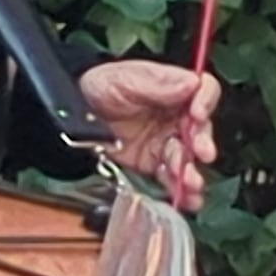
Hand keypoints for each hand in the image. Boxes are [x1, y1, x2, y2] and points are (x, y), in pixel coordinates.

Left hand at [83, 60, 220, 212]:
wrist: (70, 115)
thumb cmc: (96, 88)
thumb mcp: (123, 77)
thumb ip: (157, 81)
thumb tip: (189, 84)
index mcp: (173, 90)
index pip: (203, 91)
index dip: (205, 102)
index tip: (197, 113)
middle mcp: (174, 117)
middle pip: (200, 130)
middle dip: (202, 143)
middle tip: (200, 152)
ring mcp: (164, 142)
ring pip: (188, 158)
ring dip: (192, 172)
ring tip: (190, 183)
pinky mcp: (152, 163)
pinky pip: (170, 178)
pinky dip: (179, 190)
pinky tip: (186, 197)